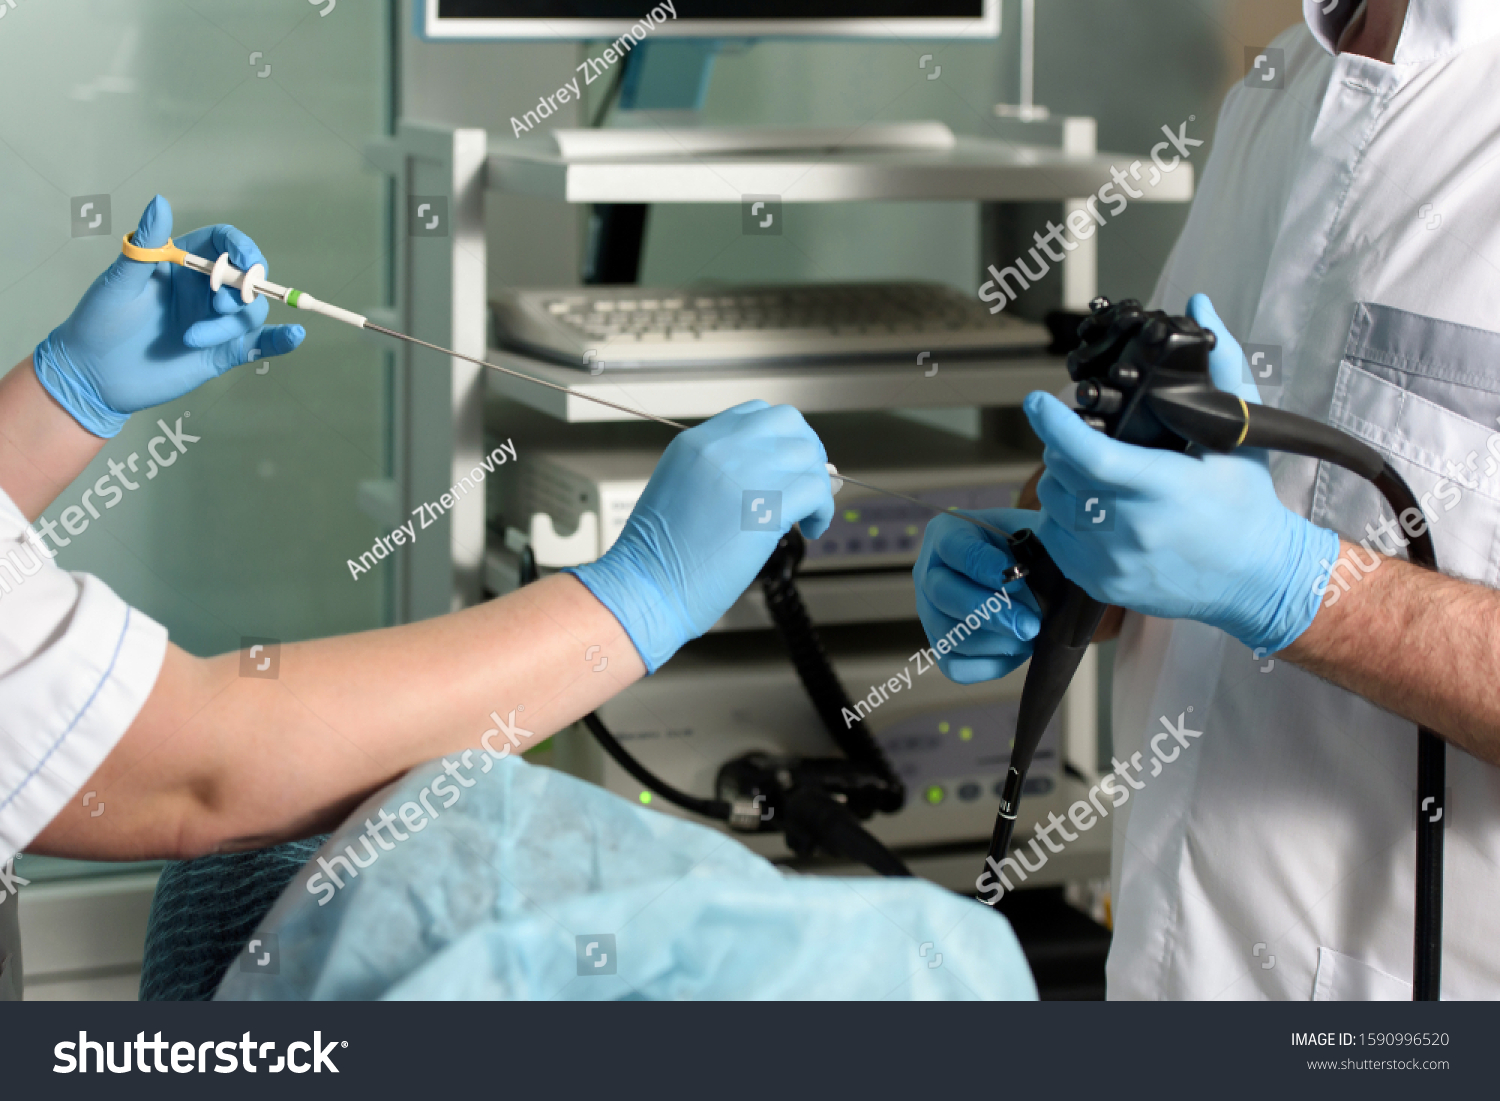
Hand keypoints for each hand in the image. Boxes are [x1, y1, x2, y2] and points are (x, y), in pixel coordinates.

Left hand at [32, 195, 304, 436]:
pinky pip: (258, 344)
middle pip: (247, 277)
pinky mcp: (221, 353)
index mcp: (182, 265)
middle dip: (242, 287)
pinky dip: (279, 341)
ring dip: (230, 323)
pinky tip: (294, 336)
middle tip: (218, 302)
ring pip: (249, 313)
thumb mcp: (120, 281)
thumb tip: (160, 201)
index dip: (241, 247)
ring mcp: (214, 322)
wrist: (92, 376)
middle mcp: (203, 291)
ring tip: (193, 339)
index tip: (244, 260)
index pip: (224, 243)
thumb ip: (146, 245)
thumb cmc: (99, 323)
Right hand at [567, 401, 834, 671]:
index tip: (784, 463)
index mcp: (695, 443)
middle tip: (805, 483)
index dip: (779, 437)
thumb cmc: (660, 557)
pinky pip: (817, 489)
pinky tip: (810, 528)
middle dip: (805, 451)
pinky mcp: (767, 505)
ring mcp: (745, 473)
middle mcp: (722, 449)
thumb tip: (781, 474)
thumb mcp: (682, 494)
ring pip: (808, 455)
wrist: (647, 586)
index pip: (754, 414)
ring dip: (816, 484)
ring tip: (807, 514)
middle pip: (788, 423)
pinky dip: (822, 509)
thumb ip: (729, 476)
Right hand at [912, 508, 1042, 683]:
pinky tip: (1018, 649)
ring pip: (948, 635)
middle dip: (991, 612)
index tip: (1019, 577)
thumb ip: (1042, 541)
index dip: (982, 564)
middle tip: (1031, 625)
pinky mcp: (942, 647)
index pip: (953, 547)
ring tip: (1031, 638)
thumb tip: (1053, 565)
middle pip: (943, 594)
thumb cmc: (1032, 549)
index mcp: (948, 533)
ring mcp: (931, 613)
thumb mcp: (1037, 532)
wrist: (1033, 576)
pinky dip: (990, 664)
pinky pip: (956, 666)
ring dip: (995, 642)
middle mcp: (930, 573)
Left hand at [1021, 294, 1337, 653]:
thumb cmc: (1247, 501)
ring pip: (1053, 503)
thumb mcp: (1240, 432)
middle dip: (1063, 447)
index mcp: (1164, 488)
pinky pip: (1055, 538)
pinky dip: (1065, 516)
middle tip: (1083, 437)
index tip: (1038, 400)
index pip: (1091, 455)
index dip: (1055, 424)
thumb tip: (1199, 306)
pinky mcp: (1099, 584)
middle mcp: (1132, 529)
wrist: (1256, 579)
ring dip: (1062, 480)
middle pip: (1061, 473)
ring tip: (1092, 471)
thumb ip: (1219, 366)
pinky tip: (1093, 506)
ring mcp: (1112, 561)